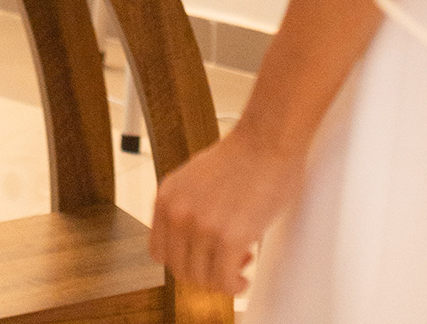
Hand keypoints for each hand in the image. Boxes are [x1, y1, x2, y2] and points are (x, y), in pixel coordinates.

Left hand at [148, 123, 302, 296]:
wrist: (267, 140)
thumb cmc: (241, 157)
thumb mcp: (195, 180)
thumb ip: (187, 207)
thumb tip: (191, 241)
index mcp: (166, 197)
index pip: (159, 252)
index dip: (183, 261)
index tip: (201, 259)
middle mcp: (178, 212)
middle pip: (180, 270)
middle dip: (205, 273)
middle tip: (226, 262)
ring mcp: (201, 226)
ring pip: (202, 280)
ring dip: (222, 279)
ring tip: (239, 262)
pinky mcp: (228, 238)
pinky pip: (224, 282)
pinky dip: (235, 286)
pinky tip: (244, 275)